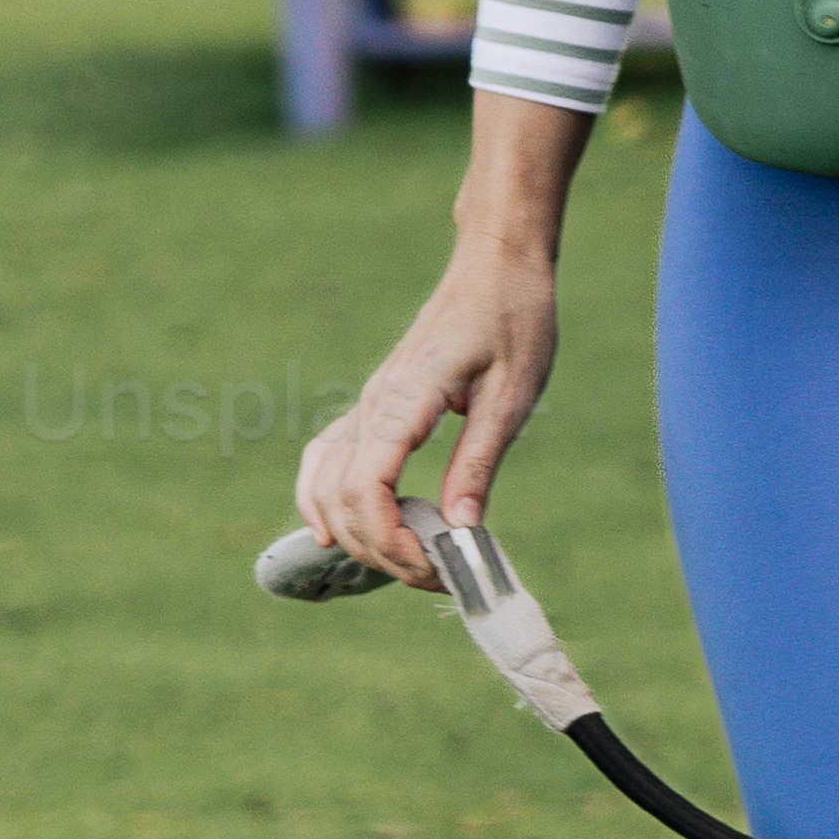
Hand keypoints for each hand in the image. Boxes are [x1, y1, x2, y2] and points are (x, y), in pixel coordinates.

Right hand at [297, 93, 587, 581]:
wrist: (496, 265)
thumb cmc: (514, 319)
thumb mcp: (513, 394)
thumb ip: (480, 461)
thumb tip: (461, 531)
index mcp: (406, 399)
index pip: (367, 486)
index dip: (390, 538)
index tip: (432, 565)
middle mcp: (373, 403)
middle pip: (340, 497)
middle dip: (380, 548)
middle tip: (438, 573)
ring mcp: (366, 403)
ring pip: (324, 484)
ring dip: (355, 533)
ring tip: (407, 558)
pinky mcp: (372, 405)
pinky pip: (326, 459)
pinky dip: (324, 500)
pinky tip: (342, 530)